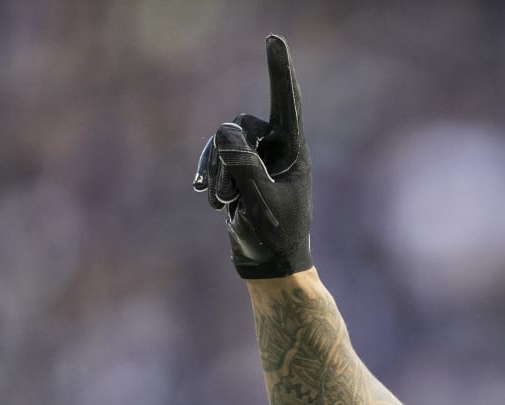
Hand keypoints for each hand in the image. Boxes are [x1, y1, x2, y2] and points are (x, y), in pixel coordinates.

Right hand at [192, 34, 312, 278]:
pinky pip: (214, 157)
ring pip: (223, 142)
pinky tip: (210, 199)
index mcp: (294, 152)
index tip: (274, 38)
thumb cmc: (274, 236)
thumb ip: (243, 164)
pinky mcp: (238, 171)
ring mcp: (256, 159)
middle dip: (226, 158)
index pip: (286, 103)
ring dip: (216, 171)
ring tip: (220, 203)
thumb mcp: (259, 200)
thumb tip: (226, 131)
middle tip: (226, 197)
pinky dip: (210, 175)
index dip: (279, 71)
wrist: (268, 265)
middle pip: (241, 126)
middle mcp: (277, 150)